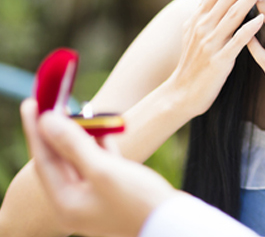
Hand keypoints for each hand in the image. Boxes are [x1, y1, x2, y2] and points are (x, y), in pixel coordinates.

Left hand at [20, 99, 177, 236]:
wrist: (173, 222)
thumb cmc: (139, 200)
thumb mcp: (104, 170)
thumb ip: (74, 145)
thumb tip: (47, 121)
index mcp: (66, 203)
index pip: (44, 160)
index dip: (37, 130)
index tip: (31, 103)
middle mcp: (76, 201)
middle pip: (59, 160)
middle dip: (56, 132)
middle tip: (50, 103)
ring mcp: (94, 197)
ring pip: (79, 159)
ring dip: (78, 135)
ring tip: (74, 110)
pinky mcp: (112, 191)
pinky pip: (97, 163)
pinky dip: (97, 144)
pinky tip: (100, 128)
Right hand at [169, 0, 264, 115]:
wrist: (180, 94)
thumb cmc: (194, 62)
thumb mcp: (195, 29)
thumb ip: (207, 5)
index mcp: (201, 17)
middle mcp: (204, 26)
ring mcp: (211, 43)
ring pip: (233, 14)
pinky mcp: (219, 61)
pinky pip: (236, 43)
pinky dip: (248, 30)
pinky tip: (261, 20)